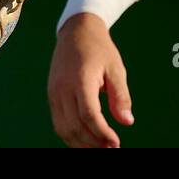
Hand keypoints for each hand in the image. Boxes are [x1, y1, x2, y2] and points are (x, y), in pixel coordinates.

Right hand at [47, 12, 133, 147]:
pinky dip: (71, 135)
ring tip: (99, 147)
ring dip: (80, 143)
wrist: (75, 31)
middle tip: (111, 148)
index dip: (102, 134)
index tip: (116, 143)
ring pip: (62, 128)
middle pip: (74, 126)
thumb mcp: (115, 69)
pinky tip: (86, 139)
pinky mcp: (52, 95)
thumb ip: (121, 96)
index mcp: (80, 79)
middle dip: (93, 143)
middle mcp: (62, 87)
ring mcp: (54, 92)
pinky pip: (58, 122)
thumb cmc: (99, 49)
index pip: (88, 115)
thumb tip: (126, 122)